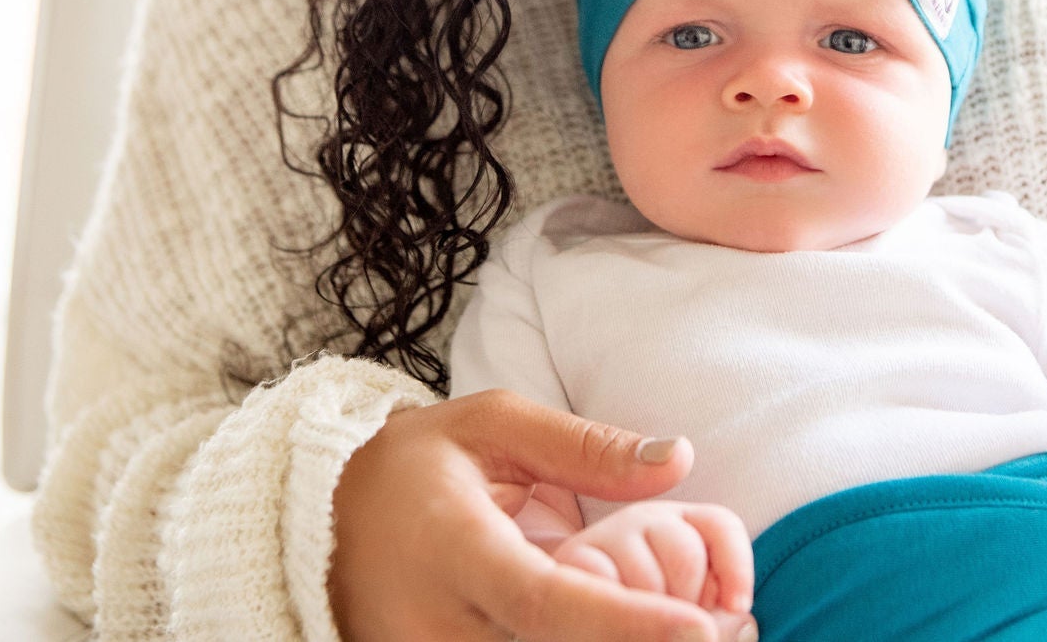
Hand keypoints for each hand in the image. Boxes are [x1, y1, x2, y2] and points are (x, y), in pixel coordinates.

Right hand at [329, 388, 757, 641]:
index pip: (545, 602)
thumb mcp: (493, 426)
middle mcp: (437, 628)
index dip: (623, 623)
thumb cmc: (418, 464)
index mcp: (456, 550)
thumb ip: (586, 447)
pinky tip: (625, 635)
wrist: (323, 520)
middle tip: (723, 635)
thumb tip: (680, 460)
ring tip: (675, 631)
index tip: (699, 632)